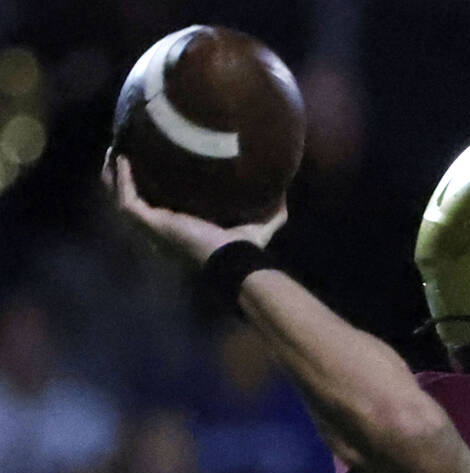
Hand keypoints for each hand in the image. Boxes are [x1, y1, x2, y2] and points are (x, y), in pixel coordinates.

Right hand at [101, 149, 286, 264]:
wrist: (234, 259)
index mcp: (182, 226)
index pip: (161, 203)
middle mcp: (163, 227)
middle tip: (125, 148)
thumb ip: (273, 209)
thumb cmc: (245, 247)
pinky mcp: (149, 222)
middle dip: (125, 176)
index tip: (154, 159)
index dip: (154, 184)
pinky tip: (122, 156)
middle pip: (134, 198)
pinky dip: (122, 177)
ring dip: (115, 173)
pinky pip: (126, 197)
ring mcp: (152, 226)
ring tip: (116, 148)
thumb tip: (285, 190)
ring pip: (122, 196)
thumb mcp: (260, 223)